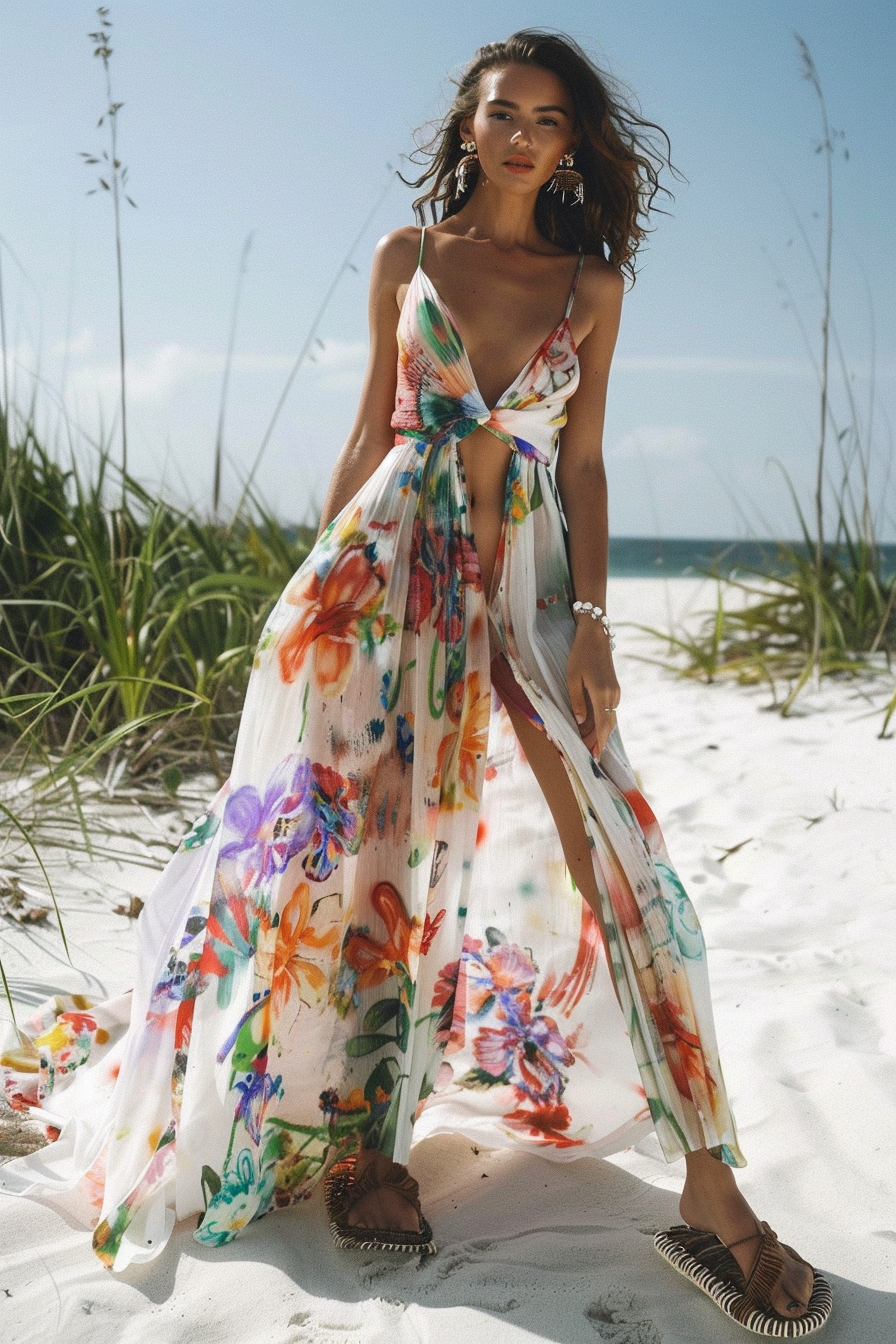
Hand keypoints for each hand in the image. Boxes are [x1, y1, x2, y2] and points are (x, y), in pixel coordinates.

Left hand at [566, 619, 618, 759]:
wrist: (596, 634)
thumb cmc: (580, 654)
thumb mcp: (573, 679)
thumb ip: (576, 702)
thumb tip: (580, 723)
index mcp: (602, 694)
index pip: (602, 726)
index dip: (598, 743)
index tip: (595, 757)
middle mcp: (612, 696)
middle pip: (608, 726)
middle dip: (597, 741)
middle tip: (587, 753)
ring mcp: (615, 692)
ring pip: (609, 719)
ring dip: (598, 731)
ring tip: (585, 741)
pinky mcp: (614, 688)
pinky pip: (609, 710)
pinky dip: (600, 720)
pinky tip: (589, 724)